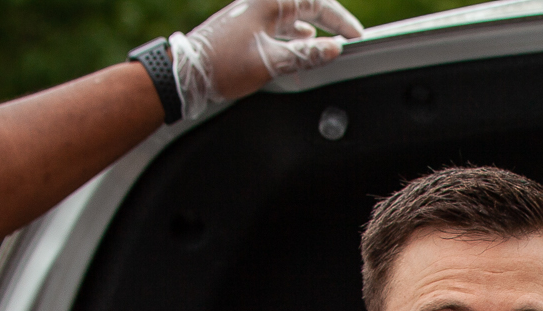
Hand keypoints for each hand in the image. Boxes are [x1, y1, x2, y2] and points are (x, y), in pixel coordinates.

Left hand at [169, 0, 365, 119]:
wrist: (186, 72)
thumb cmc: (223, 64)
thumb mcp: (272, 62)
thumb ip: (307, 54)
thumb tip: (334, 49)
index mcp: (269, 2)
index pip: (316, 3)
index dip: (340, 19)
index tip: (356, 35)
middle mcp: (261, 3)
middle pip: (306, 6)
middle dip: (330, 21)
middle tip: (348, 37)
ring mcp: (252, 14)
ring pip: (293, 16)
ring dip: (313, 28)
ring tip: (329, 43)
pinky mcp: (245, 27)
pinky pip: (279, 25)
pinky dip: (295, 34)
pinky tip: (301, 43)